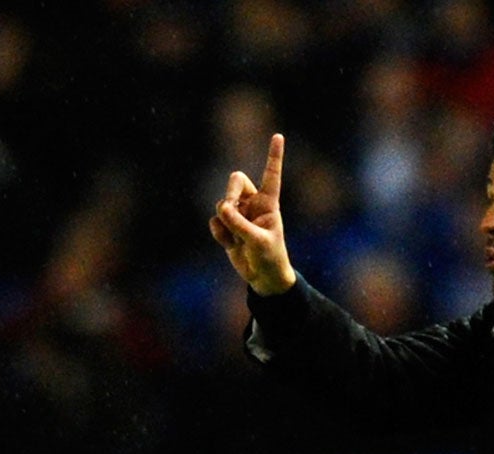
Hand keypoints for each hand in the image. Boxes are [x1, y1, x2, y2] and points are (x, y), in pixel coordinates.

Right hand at [209, 133, 296, 295]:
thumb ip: (240, 225)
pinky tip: (229, 243)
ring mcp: (239, 215)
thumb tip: (222, 208)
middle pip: (236, 180)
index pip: (271, 174)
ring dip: (224, 218)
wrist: (262, 277)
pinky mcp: (227, 227)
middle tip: (228, 207)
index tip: (278, 136)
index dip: (274, 156)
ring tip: (234, 236)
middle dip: (229, 191)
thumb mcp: (258, 242)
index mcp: (269, 202)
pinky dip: (219, 232)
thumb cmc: (269, 257)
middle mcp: (253, 204)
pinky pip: (215, 221)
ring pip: (222, 204)